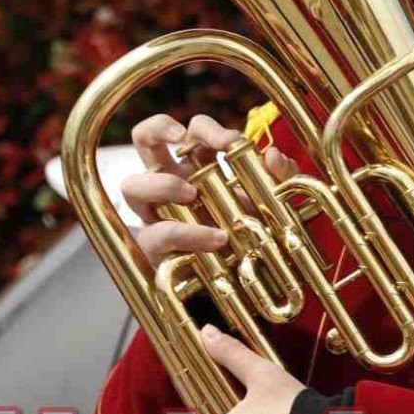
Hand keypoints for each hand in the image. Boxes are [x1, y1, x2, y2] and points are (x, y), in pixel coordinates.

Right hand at [123, 112, 296, 266]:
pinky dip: (186, 234)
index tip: (230, 143)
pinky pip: (156, 234)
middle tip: (183, 142)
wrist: (246, 283)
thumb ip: (282, 178)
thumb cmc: (255, 235)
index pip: (192, 131)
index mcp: (198, 166)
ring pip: (131, 186)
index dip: (206, 129)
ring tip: (191, 194)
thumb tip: (271, 154)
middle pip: (143, 139)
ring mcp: (157, 213)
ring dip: (161, 184)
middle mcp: (170, 182)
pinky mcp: (156, 247)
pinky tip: (215, 239)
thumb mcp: (278, 205)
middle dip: (158, 129)